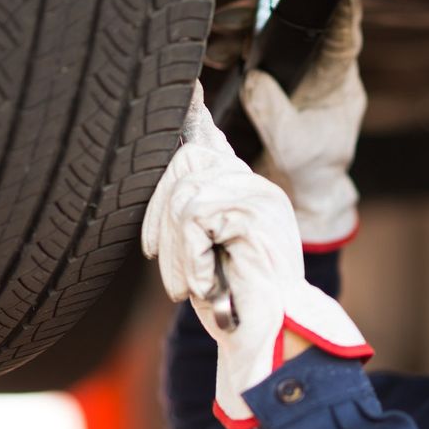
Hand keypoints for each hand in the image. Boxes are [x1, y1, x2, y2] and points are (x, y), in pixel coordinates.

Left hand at [142, 81, 371, 428]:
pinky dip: (191, 257)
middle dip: (159, 220)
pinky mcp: (256, 211)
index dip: (191, 114)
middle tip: (175, 278)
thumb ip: (189, 215)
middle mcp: (254, 184)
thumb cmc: (235, 303)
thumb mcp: (202, 252)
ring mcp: (259, 195)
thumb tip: (167, 177)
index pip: (210, 139)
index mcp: (242, 191)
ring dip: (177, 252)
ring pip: (184, 194)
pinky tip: (208, 283)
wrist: (269, 341)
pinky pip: (194, 216)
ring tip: (195, 286)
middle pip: (183, 162)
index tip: (184, 87)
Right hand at [241, 0, 365, 249]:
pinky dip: (234, 46)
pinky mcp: (272, 79)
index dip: (338, 4)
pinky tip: (216, 51)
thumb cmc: (307, 172)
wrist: (296, 194)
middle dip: (271, 8)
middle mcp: (320, 69)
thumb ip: (274, 114)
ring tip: (220, 32)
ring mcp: (295, 72)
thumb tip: (253, 78)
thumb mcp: (292, 147)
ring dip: (245, 27)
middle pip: (301, 24)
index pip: (344, 34)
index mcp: (339, 82)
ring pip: (273, 34)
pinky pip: (253, 52)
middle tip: (240, 4)